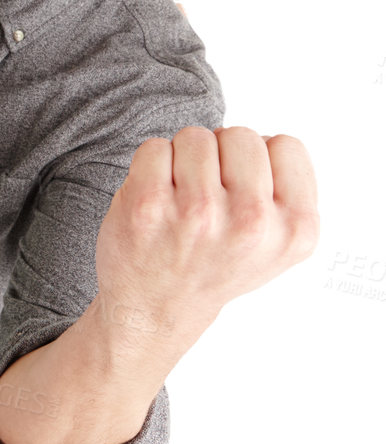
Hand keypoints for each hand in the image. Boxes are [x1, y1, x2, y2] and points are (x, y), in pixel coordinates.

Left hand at [93, 127, 319, 347]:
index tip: (242, 193)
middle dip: (222, 155)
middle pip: (240, 135)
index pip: (286, 146)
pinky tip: (156, 201)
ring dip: (184, 160)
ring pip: (196, 137)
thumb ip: (288, 191)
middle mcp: (251, 222)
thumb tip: (267, 142)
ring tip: (181, 200)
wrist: (156, 308)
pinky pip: (155, 147)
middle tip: (209, 197)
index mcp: (295, 229)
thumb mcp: (278, 243)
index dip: (260, 163)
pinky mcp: (148, 204)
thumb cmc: (215, 263)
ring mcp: (198, 212)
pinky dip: (151, 166)